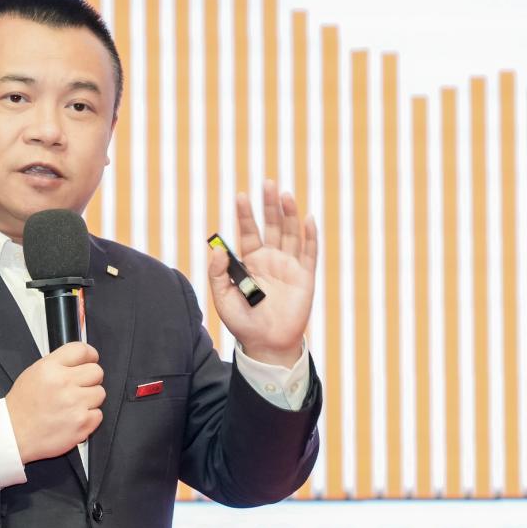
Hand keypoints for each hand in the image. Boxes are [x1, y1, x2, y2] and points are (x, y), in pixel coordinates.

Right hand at [5, 341, 104, 463]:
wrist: (13, 434)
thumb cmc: (22, 406)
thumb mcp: (33, 373)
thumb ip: (58, 364)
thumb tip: (80, 360)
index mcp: (50, 368)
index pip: (82, 350)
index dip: (90, 355)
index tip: (91, 360)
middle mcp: (64, 383)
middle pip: (97, 371)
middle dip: (90, 379)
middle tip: (79, 387)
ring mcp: (74, 404)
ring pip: (100, 393)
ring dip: (90, 399)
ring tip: (73, 405)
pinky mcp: (82, 424)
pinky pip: (98, 414)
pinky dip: (89, 417)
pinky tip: (74, 418)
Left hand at [207, 180, 317, 367]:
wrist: (266, 344)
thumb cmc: (243, 321)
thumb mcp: (222, 298)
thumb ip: (217, 273)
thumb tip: (217, 247)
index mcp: (250, 261)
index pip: (248, 231)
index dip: (245, 214)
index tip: (240, 196)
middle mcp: (270, 258)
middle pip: (271, 226)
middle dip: (269, 205)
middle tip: (268, 183)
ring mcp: (289, 266)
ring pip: (290, 233)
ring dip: (289, 214)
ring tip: (285, 194)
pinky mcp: (305, 277)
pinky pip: (309, 253)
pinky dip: (310, 236)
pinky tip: (308, 219)